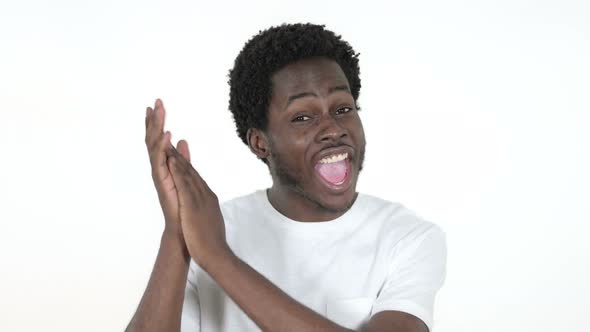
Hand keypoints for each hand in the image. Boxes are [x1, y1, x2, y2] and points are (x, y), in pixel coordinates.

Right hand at [144, 99, 190, 243]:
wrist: (182, 226)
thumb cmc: (182, 204)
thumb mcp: (184, 174)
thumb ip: (182, 158)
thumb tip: (183, 141)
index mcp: (165, 164)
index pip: (158, 138)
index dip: (156, 122)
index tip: (156, 105)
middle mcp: (159, 167)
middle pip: (154, 139)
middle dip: (154, 120)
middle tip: (155, 102)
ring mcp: (159, 174)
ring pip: (154, 146)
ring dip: (157, 128)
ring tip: (157, 111)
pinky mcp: (162, 182)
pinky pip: (161, 161)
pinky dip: (163, 147)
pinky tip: (167, 134)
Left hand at [166, 145, 230, 269]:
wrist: (217, 255)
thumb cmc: (212, 243)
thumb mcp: (208, 223)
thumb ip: (206, 214)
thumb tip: (204, 212)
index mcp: (208, 199)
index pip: (195, 178)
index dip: (185, 164)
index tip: (177, 152)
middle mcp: (206, 195)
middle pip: (191, 171)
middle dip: (180, 155)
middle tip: (170, 139)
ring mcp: (200, 199)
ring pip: (188, 173)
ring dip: (177, 157)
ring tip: (168, 142)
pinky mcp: (193, 205)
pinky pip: (185, 184)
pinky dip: (178, 170)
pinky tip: (171, 160)